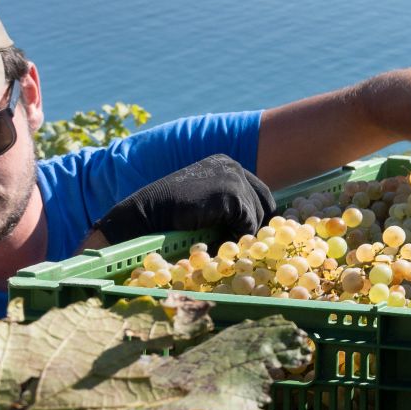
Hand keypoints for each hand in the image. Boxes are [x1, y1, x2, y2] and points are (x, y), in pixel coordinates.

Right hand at [91, 154, 275, 246]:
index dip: (257, 216)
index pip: (259, 193)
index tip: (250, 235)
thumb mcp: (205, 204)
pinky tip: (215, 240)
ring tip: (219, 242)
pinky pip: (248, 225)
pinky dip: (235, 238)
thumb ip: (229, 206)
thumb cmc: (171, 215)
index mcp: (227, 165)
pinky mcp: (232, 194)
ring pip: (257, 216)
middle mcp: (233, 166)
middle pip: (264, 203)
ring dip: (241, 234)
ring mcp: (234, 177)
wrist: (146, 214)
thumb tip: (260, 227)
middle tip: (240, 244)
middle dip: (253, 226)